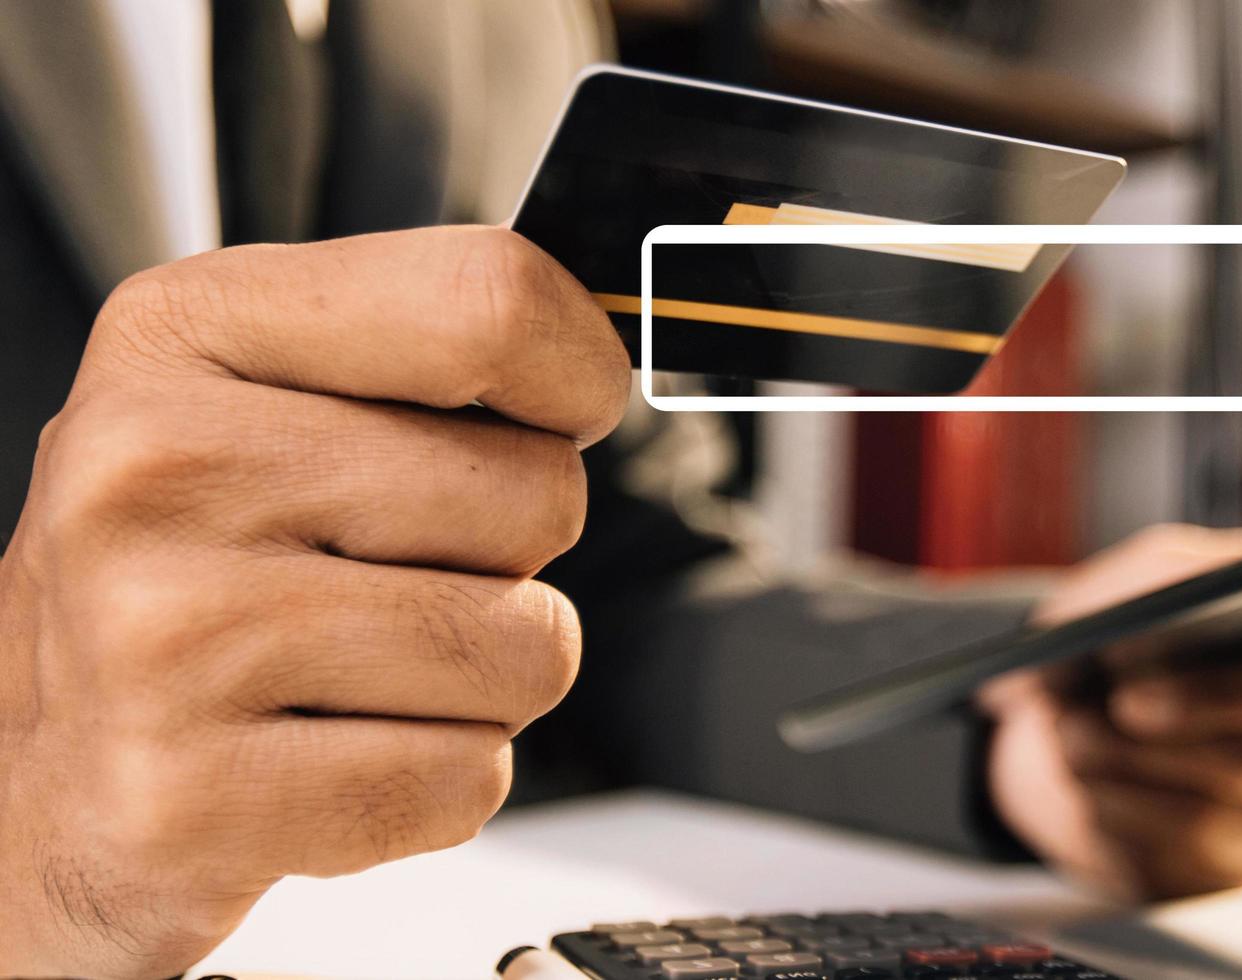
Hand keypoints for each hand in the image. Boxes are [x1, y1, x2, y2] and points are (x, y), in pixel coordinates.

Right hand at [0, 227, 624, 974]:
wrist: (32, 778)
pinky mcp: (189, 802)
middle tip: (379, 577)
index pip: (491, 302)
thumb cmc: (188, 572)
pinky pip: (469, 778)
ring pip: (527, 647)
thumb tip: (607, 354)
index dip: (575, 375)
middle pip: (539, 493)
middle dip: (508, 554)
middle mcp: (148, 469)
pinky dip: (435, 783)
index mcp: (180, 332)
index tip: (550, 412)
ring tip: (350, 672)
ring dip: (482, 680)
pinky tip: (322, 758)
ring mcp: (158, 641)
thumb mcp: (263, 395)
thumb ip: (430, 343)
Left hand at [977, 492, 1241, 900]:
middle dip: (1166, 736)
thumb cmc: (1137, 624)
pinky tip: (1079, 777)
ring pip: (1210, 815)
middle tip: (1099, 709)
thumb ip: (1237, 558)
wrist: (1070, 705)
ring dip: (1120, 772)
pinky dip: (1111, 813)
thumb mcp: (1169, 571)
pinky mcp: (1227, 870)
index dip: (1226, 685)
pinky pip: (1173, 860)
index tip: (1134, 674)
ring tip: (1065, 732)